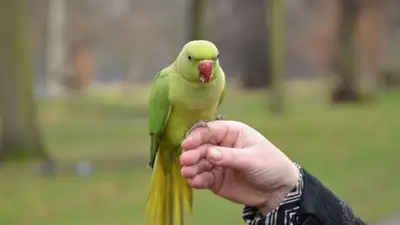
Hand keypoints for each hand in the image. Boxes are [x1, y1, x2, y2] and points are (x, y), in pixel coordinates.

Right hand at [180, 120, 299, 213]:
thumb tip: (209, 153)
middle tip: (185, 160)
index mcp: (232, 133)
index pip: (210, 131)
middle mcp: (221, 146)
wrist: (278, 191)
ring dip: (191, 167)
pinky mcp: (216, 179)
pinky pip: (203, 178)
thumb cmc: (270, 165)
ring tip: (188, 173)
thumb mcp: (252, 158)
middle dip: (192, 153)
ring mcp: (217, 163)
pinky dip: (197, 180)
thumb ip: (230, 156)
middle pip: (201, 147)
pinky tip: (194, 182)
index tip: (186, 144)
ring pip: (199, 163)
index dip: (197, 136)